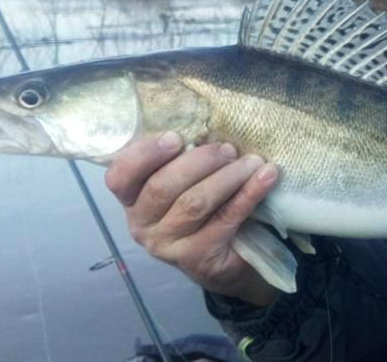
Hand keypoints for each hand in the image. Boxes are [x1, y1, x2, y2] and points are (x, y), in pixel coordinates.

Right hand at [105, 132, 279, 305]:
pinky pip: (225, 219)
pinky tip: (266, 177)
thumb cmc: (203, 207)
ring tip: (251, 162)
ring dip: (227, 177)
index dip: (144, 155)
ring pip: (194, 203)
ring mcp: (166, 246)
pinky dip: (249, 194)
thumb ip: (182, 158)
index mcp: (132, 199)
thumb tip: (208, 128)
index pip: (119, 177)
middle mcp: (141, 224)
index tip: (175, 137)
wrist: (225, 258)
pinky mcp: (196, 258)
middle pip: (162, 187)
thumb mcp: (185, 181)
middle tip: (227, 149)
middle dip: (199, 161)